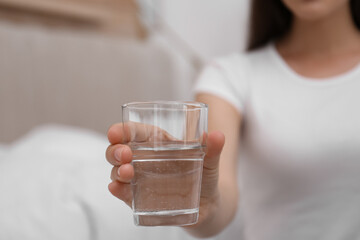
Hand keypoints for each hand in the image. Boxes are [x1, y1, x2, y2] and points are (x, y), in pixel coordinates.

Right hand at [105, 122, 224, 224]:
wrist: (208, 205)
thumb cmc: (205, 176)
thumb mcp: (210, 161)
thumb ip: (213, 149)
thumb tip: (218, 135)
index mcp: (158, 143)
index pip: (135, 132)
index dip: (122, 130)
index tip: (115, 132)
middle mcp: (145, 159)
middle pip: (119, 150)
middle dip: (115, 150)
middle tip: (124, 154)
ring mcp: (141, 179)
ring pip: (117, 171)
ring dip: (116, 170)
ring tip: (126, 172)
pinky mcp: (141, 198)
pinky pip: (124, 193)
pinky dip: (117, 190)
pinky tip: (116, 188)